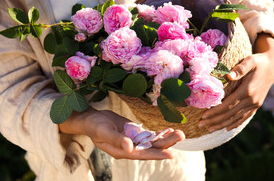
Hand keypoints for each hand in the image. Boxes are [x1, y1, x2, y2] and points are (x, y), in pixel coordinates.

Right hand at [59, 108, 184, 159]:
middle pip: (152, 148)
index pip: (143, 154)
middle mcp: (131, 148)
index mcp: (123, 152)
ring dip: (166, 138)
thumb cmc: (95, 127)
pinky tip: (169, 130)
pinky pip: (150, 135)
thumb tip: (130, 147)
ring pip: (153, 141)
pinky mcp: (135, 133)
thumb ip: (117, 139)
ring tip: (180, 133)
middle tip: (181, 135)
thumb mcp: (104, 132)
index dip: (157, 154)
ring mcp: (134, 141)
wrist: (92, 120)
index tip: (171, 154)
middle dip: (166, 143)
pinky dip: (159, 133)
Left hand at [199, 33, 273, 131]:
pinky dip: (235, 124)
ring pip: (236, 118)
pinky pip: (244, 117)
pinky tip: (226, 128)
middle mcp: (252, 100)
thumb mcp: (250, 61)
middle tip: (200, 124)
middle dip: (214, 120)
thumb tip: (229, 76)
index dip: (215, 111)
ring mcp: (255, 104)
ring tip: (209, 129)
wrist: (273, 66)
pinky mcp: (256, 105)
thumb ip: (240, 68)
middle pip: (230, 114)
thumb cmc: (258, 61)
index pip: (228, 105)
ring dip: (222, 125)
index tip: (203, 115)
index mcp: (248, 90)